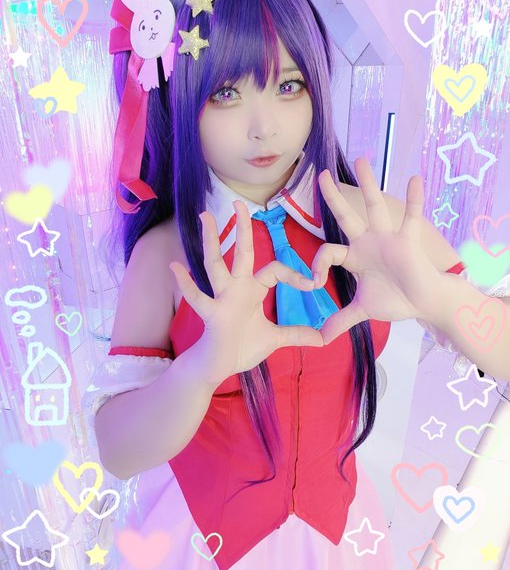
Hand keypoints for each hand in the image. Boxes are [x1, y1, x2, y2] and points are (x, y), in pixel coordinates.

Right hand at [169, 200, 323, 385]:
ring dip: (211, 241)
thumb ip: (297, 334)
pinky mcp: (211, 314)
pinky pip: (198, 298)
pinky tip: (175, 267)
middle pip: (240, 252)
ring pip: (215, 264)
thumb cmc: (243, 347)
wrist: (220, 366)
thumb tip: (324, 338)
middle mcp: (236, 287)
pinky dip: (186, 284)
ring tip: (205, 216)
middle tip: (239, 203)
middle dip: (241, 228)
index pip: (275, 270)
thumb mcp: (275, 339)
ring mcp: (221, 298)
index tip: (313, 284)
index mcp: (252, 289)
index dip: (294, 274)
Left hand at [312, 157, 442, 343]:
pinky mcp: (408, 241)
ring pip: (375, 207)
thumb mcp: (362, 310)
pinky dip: (415, 200)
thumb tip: (320, 339)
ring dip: (369, 184)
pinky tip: (414, 178)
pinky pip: (412, 218)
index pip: (327, 251)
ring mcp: (388, 239)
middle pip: (346, 215)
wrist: (423, 304)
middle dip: (333, 196)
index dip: (316, 265)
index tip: (313, 283)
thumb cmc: (394, 300)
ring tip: (361, 159)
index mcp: (354, 256)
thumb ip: (340, 320)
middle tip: (321, 174)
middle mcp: (368, 242)